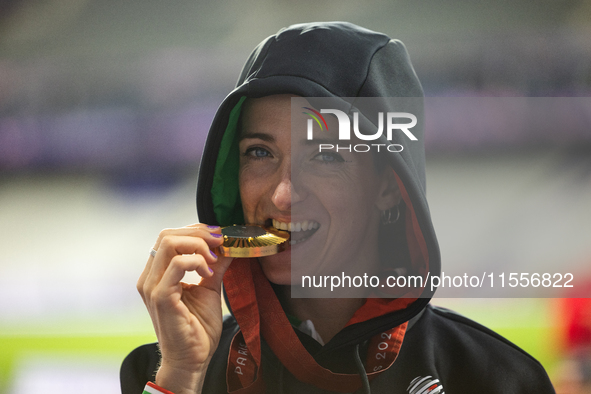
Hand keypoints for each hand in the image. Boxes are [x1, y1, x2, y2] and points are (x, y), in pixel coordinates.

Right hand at [137, 224, 232, 393]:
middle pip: (167, 234)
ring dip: (198, 245)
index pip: (170, 236)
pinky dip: (196, 262)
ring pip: (169, 243)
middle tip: (220, 243)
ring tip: (214, 260)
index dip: (196, 230)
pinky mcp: (160, 297)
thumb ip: (215, 265)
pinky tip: (208, 273)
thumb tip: (227, 245)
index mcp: (157, 273)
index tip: (219, 237)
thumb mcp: (209, 287)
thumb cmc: (197, 327)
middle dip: (198, 233)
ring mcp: (152, 286)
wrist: (192, 358)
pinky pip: (176, 265)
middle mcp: (149, 277)